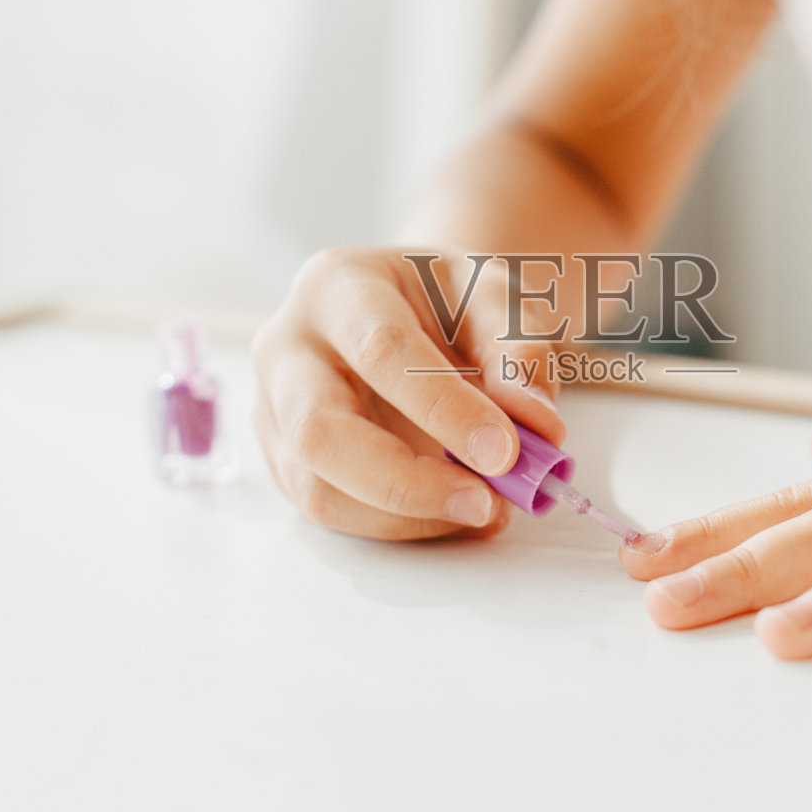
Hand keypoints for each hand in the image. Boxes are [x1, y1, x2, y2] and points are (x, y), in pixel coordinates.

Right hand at [253, 246, 564, 539]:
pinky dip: (398, 526)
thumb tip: (536, 425)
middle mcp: (289, 346)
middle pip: (320, 430)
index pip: (381, 350)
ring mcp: (275, 408)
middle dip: (407, 482)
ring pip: (317, 486)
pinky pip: (331, 510)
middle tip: (487, 502)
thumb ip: (518, 353)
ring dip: (406, 517)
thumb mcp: (496, 298)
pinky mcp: (286, 459)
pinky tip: (451, 513)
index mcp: (339, 285)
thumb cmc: (448, 299)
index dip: (444, 408)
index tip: (506, 452)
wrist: (413, 309)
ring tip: (483, 509)